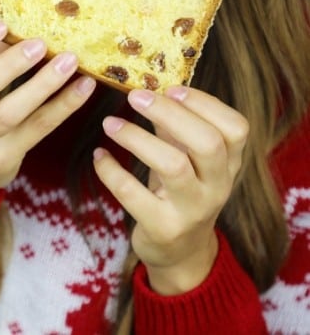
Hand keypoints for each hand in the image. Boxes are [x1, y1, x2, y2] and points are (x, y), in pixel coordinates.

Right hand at [0, 20, 96, 216]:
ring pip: (7, 115)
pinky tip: (83, 86)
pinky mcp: (0, 161)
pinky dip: (62, 106)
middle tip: (38, 43)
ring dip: (41, 85)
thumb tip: (18, 30)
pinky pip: (36, 129)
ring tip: (68, 60)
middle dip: (6, 67)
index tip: (0, 24)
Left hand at [93, 86, 248, 294]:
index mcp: (228, 164)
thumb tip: (148, 85)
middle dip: (170, 114)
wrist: (179, 251)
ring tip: (109, 123)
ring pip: (173, 166)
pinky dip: (110, 170)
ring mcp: (192, 210)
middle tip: (134, 97)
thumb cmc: (180, 191)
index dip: (205, 104)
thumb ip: (174, 126)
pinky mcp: (162, 227)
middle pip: (207, 143)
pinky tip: (99, 156)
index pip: (235, 128)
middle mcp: (217, 186)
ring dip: (136, 138)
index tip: (171, 88)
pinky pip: (133, 193)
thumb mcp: (187, 159)